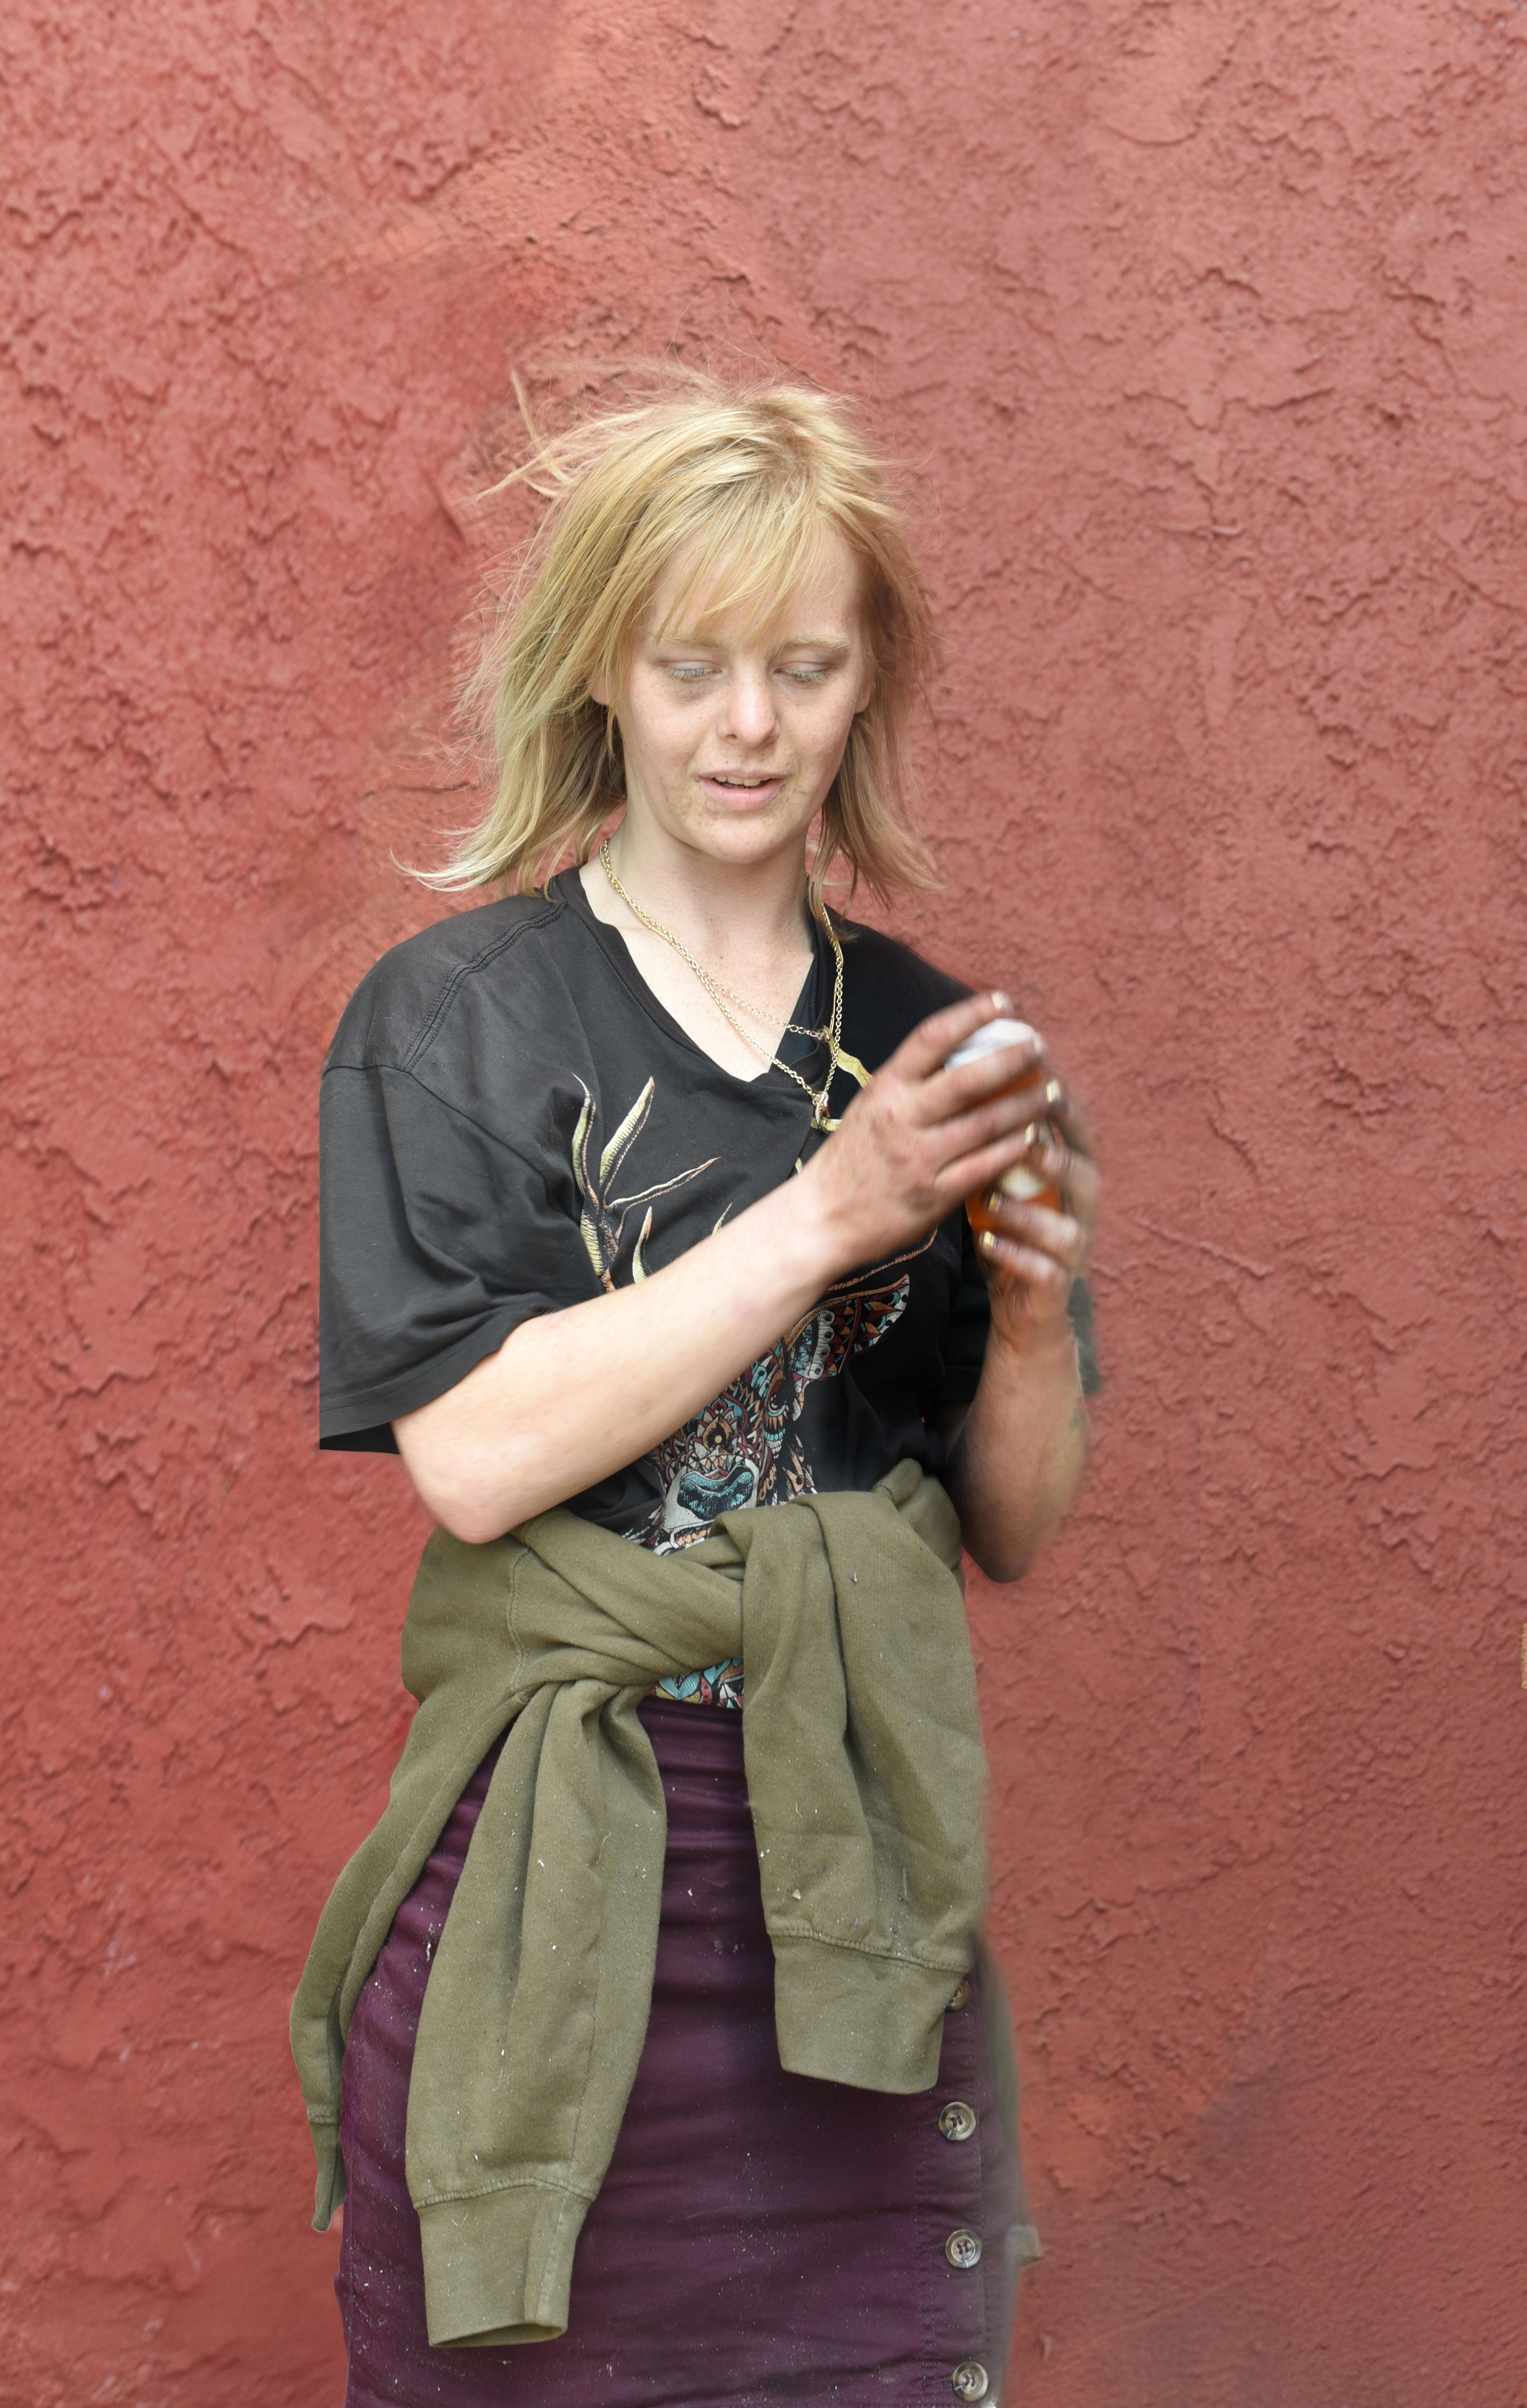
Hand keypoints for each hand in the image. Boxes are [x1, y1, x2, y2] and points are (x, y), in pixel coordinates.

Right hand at [794, 990, 1063, 1274]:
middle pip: (970, 1078)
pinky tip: (1035, 1137)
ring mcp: (920, 1159)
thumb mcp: (872, 1106)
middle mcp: (902, 1118)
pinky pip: (987, 1166)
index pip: (932, 1037)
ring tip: (1051, 1091)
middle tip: (1041, 1046)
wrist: (823, 1218)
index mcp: (886, 1089)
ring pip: (988, 1123)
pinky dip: (1016, 1148)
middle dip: (1014, 1058)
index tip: (1003, 1001)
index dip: (971, 1014)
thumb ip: (911, 1083)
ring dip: (1027, 1104)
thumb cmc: (852, 1158)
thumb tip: (960, 1049)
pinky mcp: (934, 1196)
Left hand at [972, 1078, 1097, 1354]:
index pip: (1078, 1134)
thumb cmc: (1014, 1227)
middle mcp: (1083, 1211)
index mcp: (1075, 1176)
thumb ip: (1001, 1146)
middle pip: (1085, 1175)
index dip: (1063, 1105)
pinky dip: (1015, 1256)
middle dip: (1057, 1154)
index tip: (1039, 1074)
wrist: (1025, 1305)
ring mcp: (1074, 1251)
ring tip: (992, 1197)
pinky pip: (1044, 1271)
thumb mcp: (1008, 1181)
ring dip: (1029, 1212)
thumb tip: (970, 1088)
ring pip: (1066, 1229)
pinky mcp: (1057, 1286)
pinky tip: (987, 1241)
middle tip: (1026, 1135)